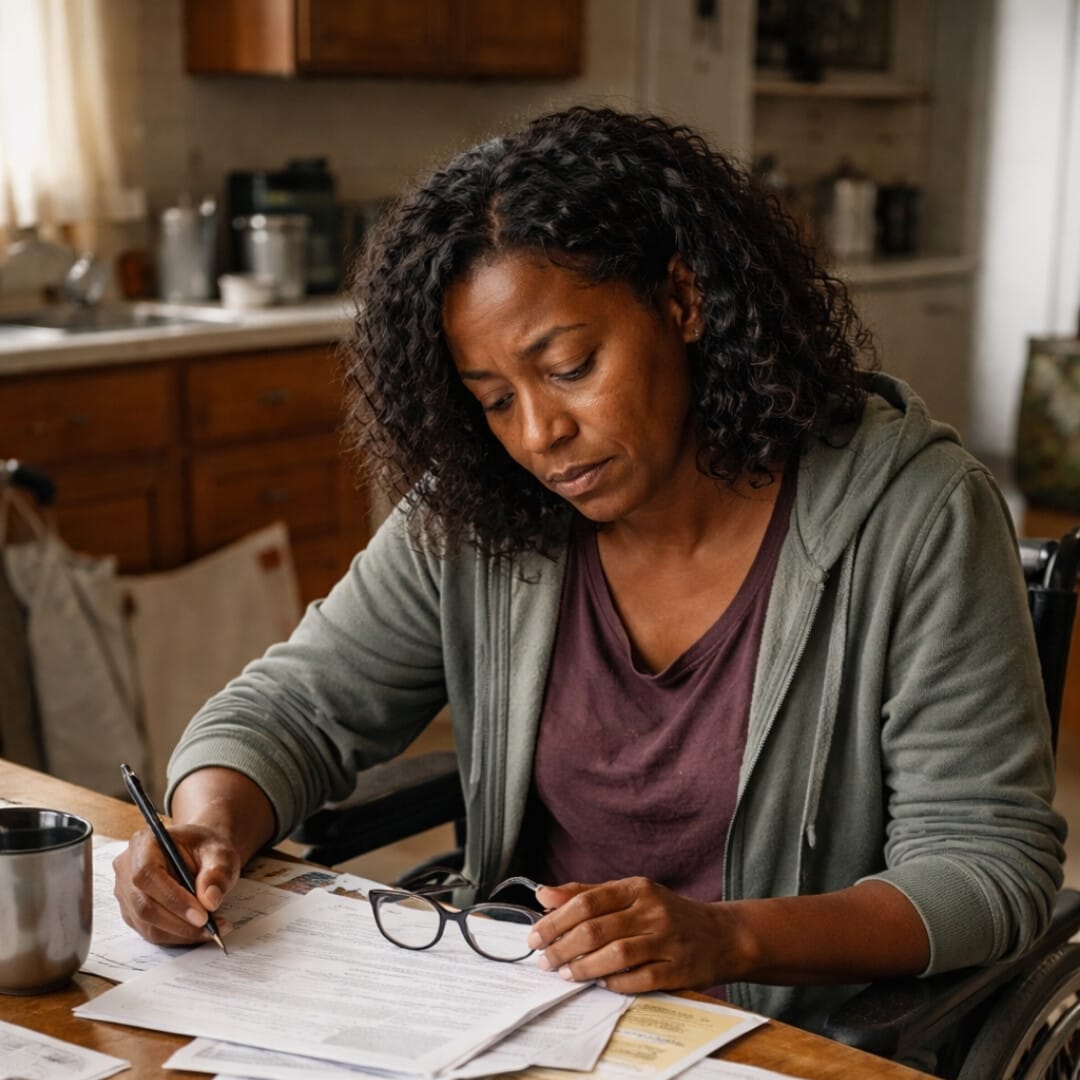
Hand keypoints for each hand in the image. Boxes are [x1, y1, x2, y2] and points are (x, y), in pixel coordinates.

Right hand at [113, 824, 240, 945]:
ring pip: (147, 924)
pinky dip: (177, 936)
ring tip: (213, 929)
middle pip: (144, 905)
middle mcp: (127, 868)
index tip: (202, 915)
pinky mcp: (132, 912)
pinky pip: (151, 931)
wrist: (199, 853)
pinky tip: (200, 931)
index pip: (148, 874)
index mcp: (145, 842)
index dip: (173, 898)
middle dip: (179, 922)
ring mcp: (126, 893)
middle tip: (211, 928)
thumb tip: (210, 901)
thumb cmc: (206, 849)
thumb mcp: (220, 852)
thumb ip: (217, 872)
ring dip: (181, 933)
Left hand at [528, 877, 751, 992]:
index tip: (535, 935)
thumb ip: (586, 894)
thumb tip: (543, 893)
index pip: (588, 901)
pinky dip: (614, 983)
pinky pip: (639, 979)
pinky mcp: (678, 970)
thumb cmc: (666, 913)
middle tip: (544, 960)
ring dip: (584, 967)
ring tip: (565, 973)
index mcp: (637, 888)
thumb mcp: (630, 895)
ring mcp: (667, 940)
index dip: (556, 919)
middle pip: (596, 929)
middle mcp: (652, 911)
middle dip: (563, 946)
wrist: (722, 935)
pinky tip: (599, 983)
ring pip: (615, 955)